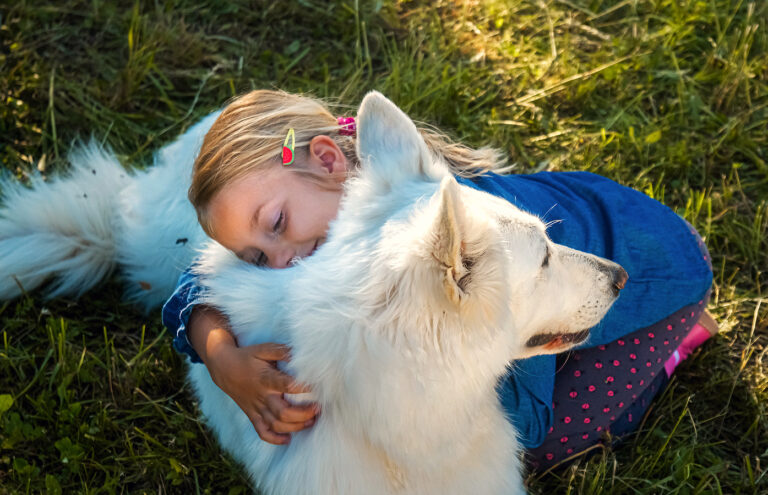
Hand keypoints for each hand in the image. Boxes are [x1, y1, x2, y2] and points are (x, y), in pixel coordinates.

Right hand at [186, 306, 318, 444]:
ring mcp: (256, 408)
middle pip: (284, 413)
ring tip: (311, 421)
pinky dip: (274, 439)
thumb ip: (283, 352)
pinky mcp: (252, 415)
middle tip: (318, 408)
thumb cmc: (248, 356)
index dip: (304, 387)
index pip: (287, 386)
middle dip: (303, 414)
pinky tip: (287, 439)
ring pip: (276, 425)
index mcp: (266, 379)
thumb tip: (301, 355)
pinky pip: (262, 432)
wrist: (224, 368)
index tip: (318, 387)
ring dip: (295, 427)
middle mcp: (262, 396)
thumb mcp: (264, 349)